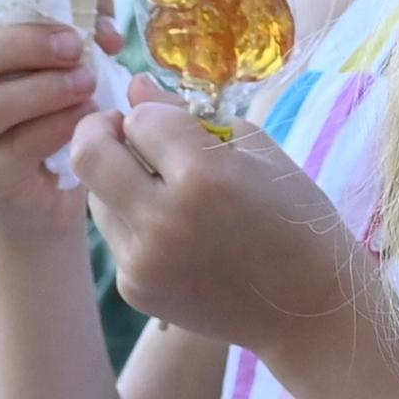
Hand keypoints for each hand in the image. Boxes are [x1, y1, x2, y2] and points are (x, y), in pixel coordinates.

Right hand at [0, 0, 116, 241]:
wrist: (47, 195)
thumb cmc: (53, 106)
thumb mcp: (64, 51)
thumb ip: (81, 18)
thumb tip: (103, 20)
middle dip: (24, 42)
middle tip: (76, 43)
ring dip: (45, 88)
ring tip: (88, 82)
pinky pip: (16, 146)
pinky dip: (60, 126)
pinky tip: (87, 119)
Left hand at [70, 79, 355, 344]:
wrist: (310, 311)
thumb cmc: (297, 222)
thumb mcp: (259, 154)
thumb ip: (191, 117)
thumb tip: (137, 87)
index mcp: (204, 176)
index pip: (141, 118)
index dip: (157, 114)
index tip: (174, 123)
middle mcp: (163, 218)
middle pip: (88, 153)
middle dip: (101, 130)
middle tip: (124, 131)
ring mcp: (143, 260)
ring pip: (95, 196)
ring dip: (118, 180)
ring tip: (162, 189)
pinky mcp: (134, 289)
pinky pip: (116, 237)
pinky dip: (137, 224)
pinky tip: (178, 234)